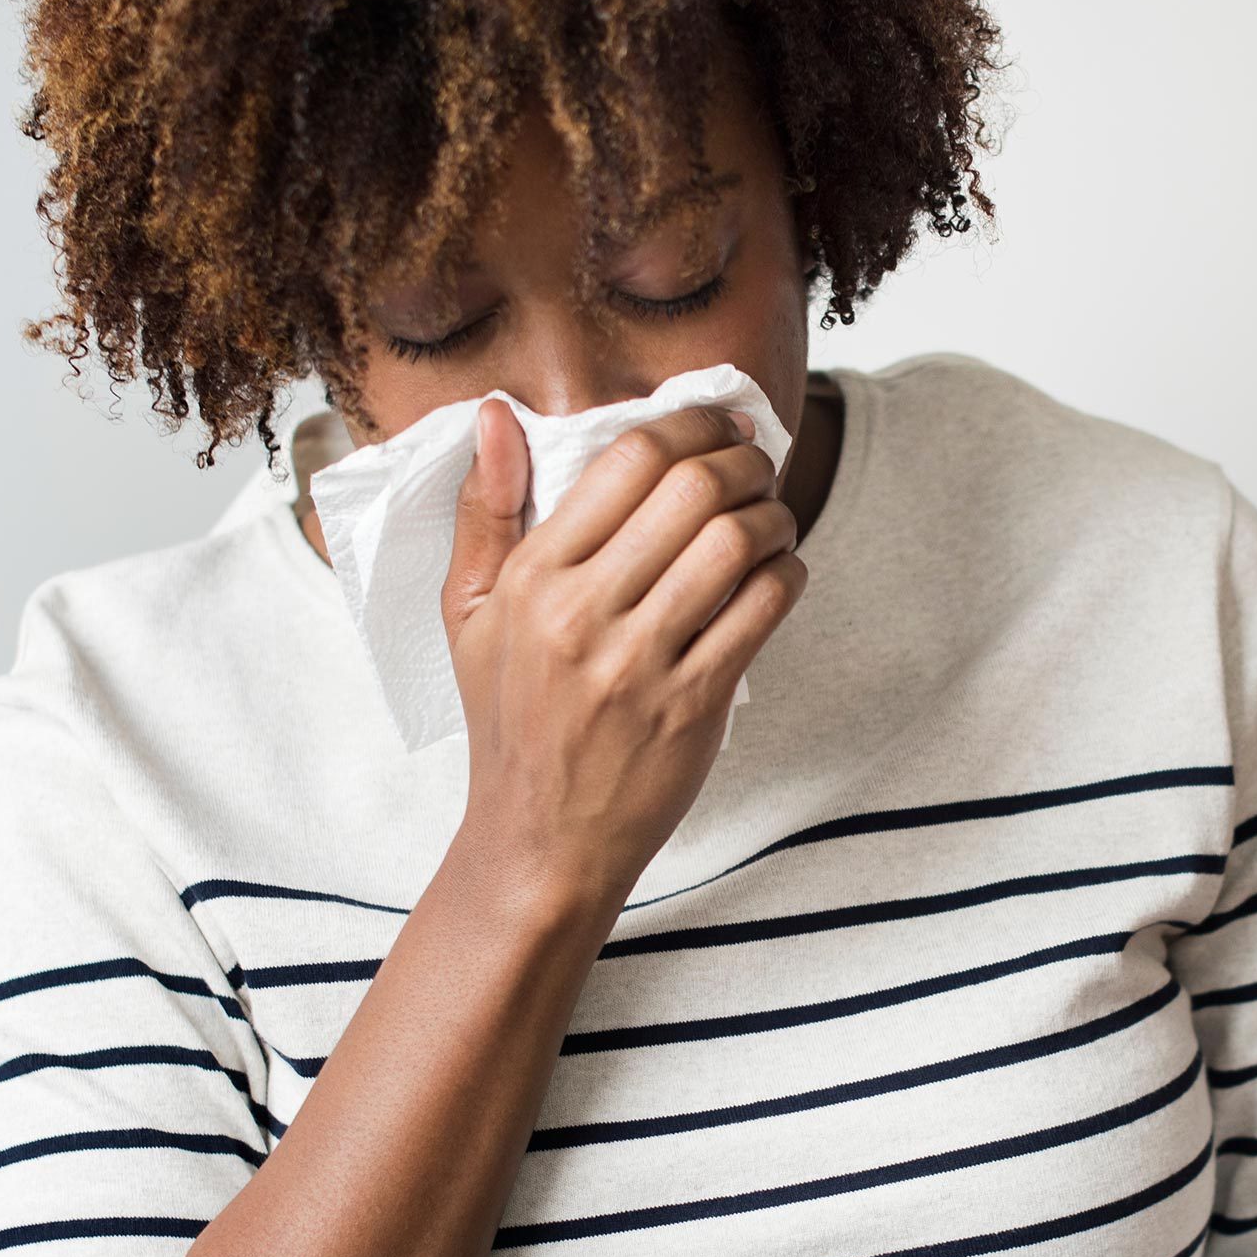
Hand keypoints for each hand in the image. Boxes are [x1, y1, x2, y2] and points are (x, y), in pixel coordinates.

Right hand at [440, 398, 804, 902]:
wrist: (541, 840)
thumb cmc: (509, 720)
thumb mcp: (469, 615)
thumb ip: (484, 512)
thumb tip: (497, 416)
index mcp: (531, 579)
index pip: (627, 461)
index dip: (689, 424)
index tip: (716, 425)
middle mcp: (583, 615)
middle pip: (691, 489)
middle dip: (743, 461)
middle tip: (756, 465)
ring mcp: (640, 662)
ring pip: (736, 542)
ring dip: (773, 515)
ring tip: (772, 518)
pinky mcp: (692, 705)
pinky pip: (763, 608)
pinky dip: (787, 574)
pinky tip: (779, 573)